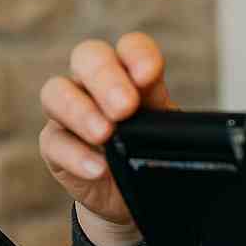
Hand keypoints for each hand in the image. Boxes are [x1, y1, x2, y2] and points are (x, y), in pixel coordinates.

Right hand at [38, 31, 177, 245]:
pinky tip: (98, 168)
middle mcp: (95, 84)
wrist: (130, 198)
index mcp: (131, 75)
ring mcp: (70, 112)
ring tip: (105, 134)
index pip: (131, 47)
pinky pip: (53, 142)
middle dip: (106, 78)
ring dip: (80, 110)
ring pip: (56, 91)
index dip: (138, 54)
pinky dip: (75, 155)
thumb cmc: (150, 154)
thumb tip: (192, 132)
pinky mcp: (54, 144)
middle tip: (125, 107)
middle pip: (88, 56)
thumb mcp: (168, 137)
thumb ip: (173, 126)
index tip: (149, 75)